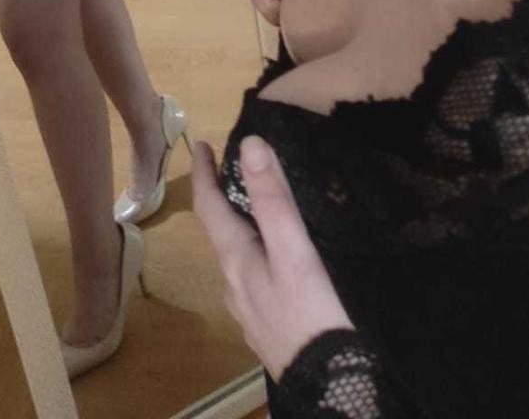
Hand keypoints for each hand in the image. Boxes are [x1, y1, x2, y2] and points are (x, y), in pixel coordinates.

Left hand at [192, 135, 353, 380]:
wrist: (327, 384)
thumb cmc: (308, 312)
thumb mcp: (293, 250)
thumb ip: (272, 199)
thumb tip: (250, 145)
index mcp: (236, 260)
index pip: (209, 207)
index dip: (204, 173)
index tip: (201, 144)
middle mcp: (234, 284)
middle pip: (220, 232)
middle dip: (221, 197)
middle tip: (231, 169)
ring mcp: (249, 309)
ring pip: (236, 257)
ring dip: (238, 226)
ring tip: (253, 209)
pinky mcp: (267, 325)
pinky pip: (252, 278)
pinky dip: (255, 253)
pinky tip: (275, 260)